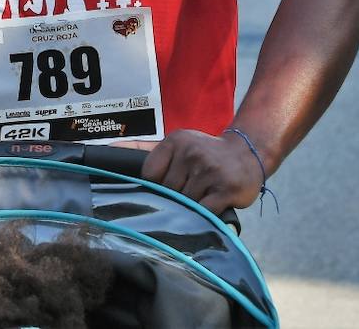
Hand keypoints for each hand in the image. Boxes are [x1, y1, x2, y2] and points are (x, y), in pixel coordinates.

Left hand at [139, 129, 263, 213]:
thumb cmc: (206, 153)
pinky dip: (203, 216)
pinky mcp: (226, 189)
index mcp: (175, 141)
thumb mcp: (178, 144)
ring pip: (185, 203)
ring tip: (200, 197)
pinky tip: (209, 207)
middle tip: (188, 193)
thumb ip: (145, 150)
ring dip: (190, 207)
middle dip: (175, 198)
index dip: (155, 186)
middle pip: (167, 191)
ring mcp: (209, 171)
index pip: (149, 174)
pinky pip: (204, 211)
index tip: (166, 186)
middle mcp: (191, 153)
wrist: (248, 152)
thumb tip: (110, 149)